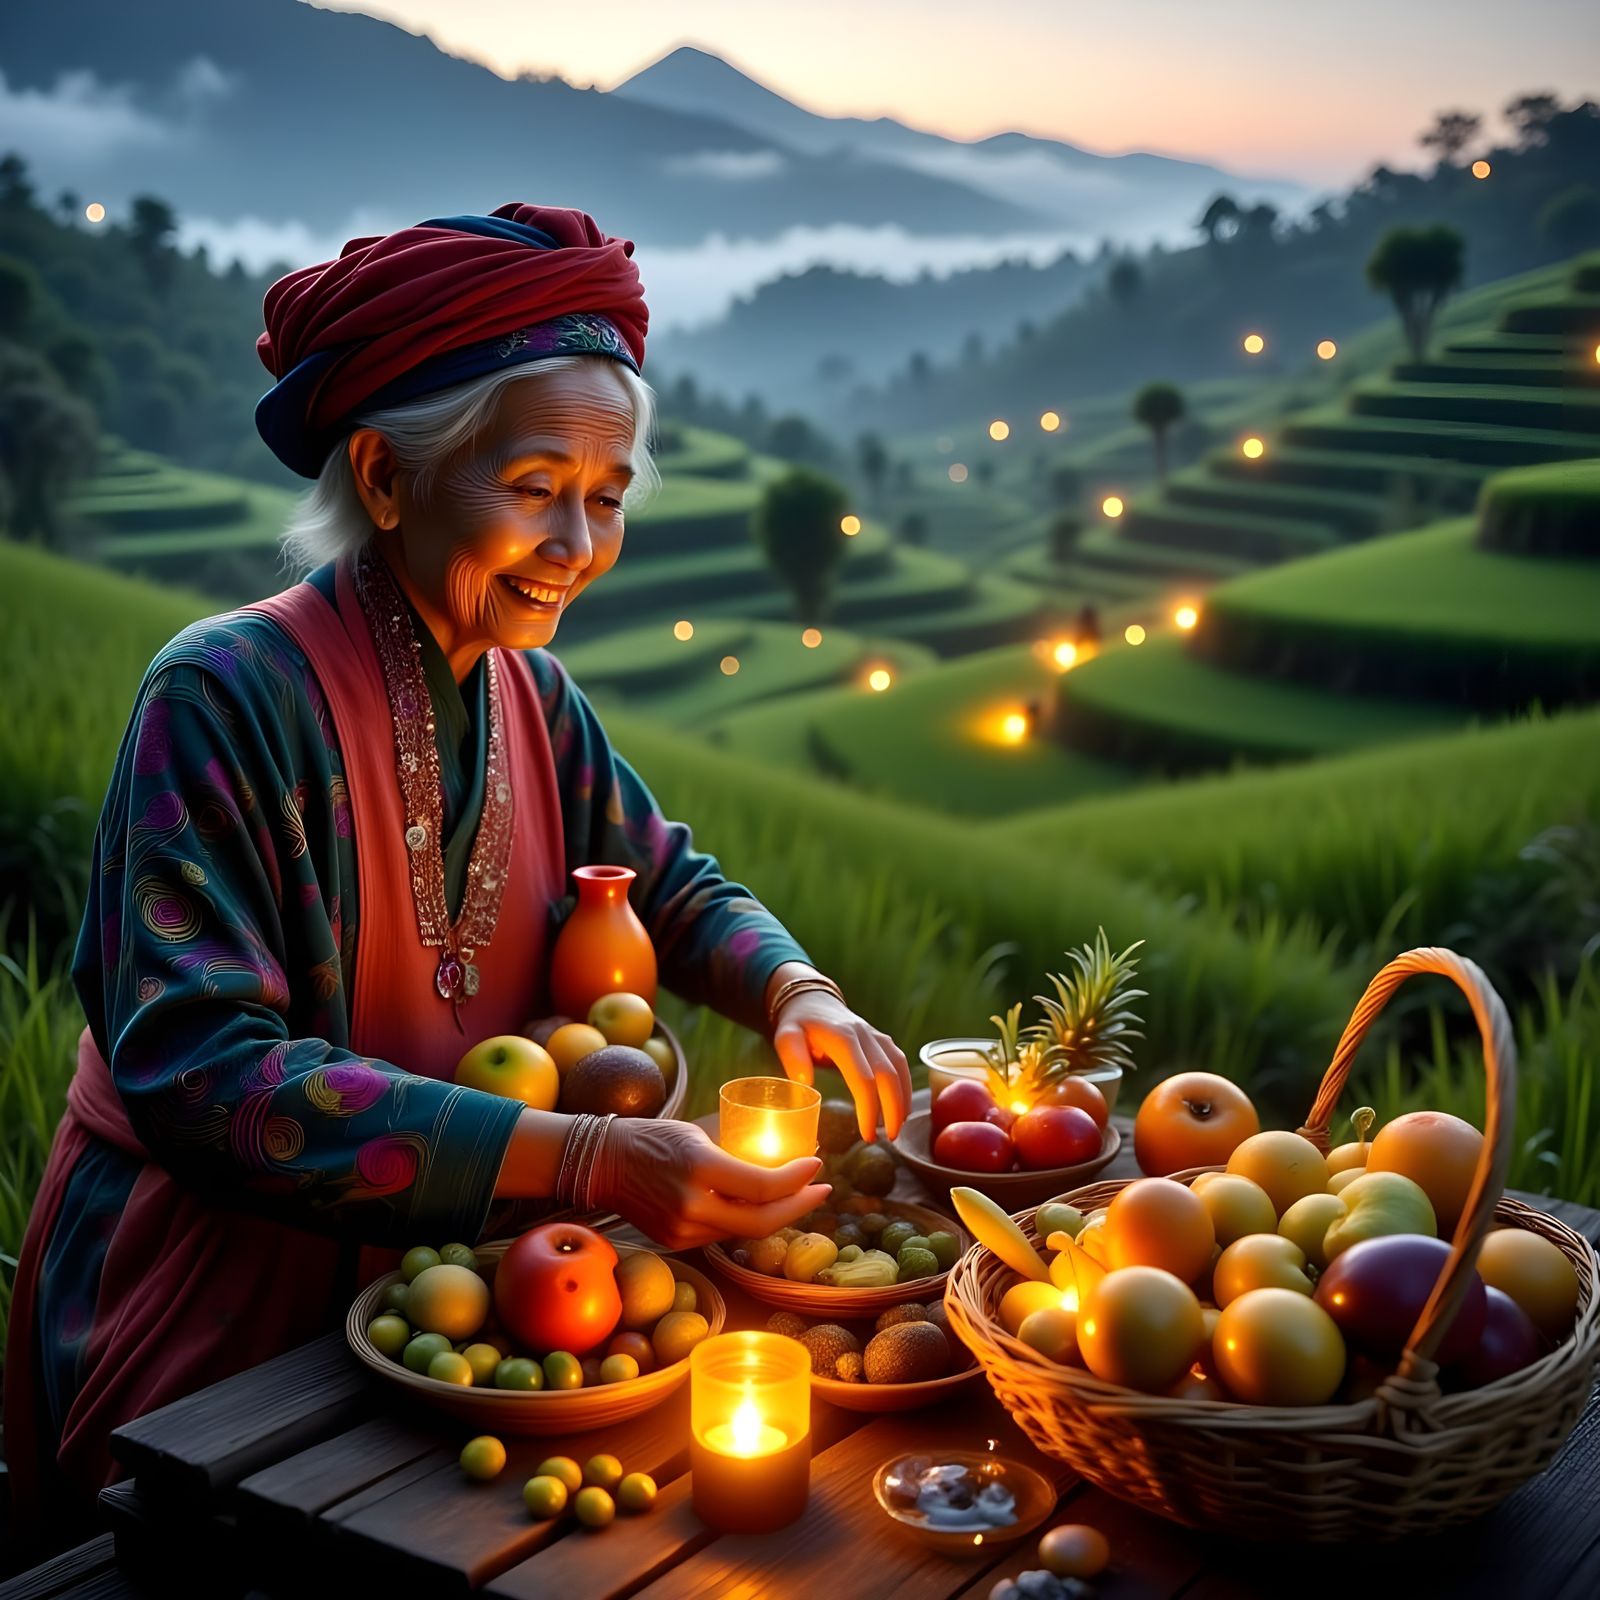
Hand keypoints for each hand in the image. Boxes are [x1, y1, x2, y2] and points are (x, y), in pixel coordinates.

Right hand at [590, 1117, 830, 1250]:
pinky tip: (763, 1208)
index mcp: (699, 1167)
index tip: (818, 1164)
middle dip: (800, 1206)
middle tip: (823, 1190)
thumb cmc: (652, 1136)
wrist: (602, 1163)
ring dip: (777, 1215)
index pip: (763, 1186)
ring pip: (745, 1232)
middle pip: (763, 1221)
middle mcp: (692, 1205)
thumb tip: (787, 1149)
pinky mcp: (677, 1243)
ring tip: (799, 1196)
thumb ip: (736, 1149)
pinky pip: (723, 1235)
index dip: (797, 1179)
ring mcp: (683, 1230)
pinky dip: (747, 1221)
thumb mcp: (697, 1132)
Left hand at [771, 988, 912, 1142]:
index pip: (863, 1079)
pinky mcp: (882, 1039)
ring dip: (902, 1100)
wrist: (812, 999)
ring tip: (896, 1128)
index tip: (866, 1134)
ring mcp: (876, 1036)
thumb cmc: (798, 1023)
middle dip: (892, 1109)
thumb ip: (793, 1058)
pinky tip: (901, 1107)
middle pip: (888, 1075)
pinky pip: (900, 1063)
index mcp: (843, 1038)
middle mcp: (865, 1035)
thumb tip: (806, 1083)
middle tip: (889, 1138)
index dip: (869, 1109)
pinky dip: (905, 1086)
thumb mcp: (786, 1036)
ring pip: (899, 1069)